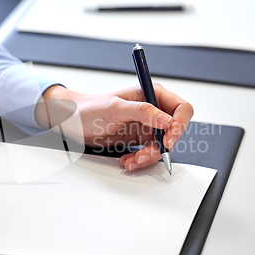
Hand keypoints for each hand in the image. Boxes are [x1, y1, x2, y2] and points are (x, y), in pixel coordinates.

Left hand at [35, 84, 192, 170]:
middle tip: (146, 154)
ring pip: (162, 146)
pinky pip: (149, 153)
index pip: (181, 108)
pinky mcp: (138, 138)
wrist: (73, 122)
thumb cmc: (90, 108)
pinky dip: (140, 160)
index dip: (180, 124)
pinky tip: (127, 160)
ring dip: (149, 156)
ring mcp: (146, 125)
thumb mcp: (116, 108)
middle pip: (174, 130)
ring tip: (132, 159)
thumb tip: (167, 120)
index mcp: (151, 94)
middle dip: (162, 145)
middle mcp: (153, 109)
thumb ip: (143, 112)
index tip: (168, 139)